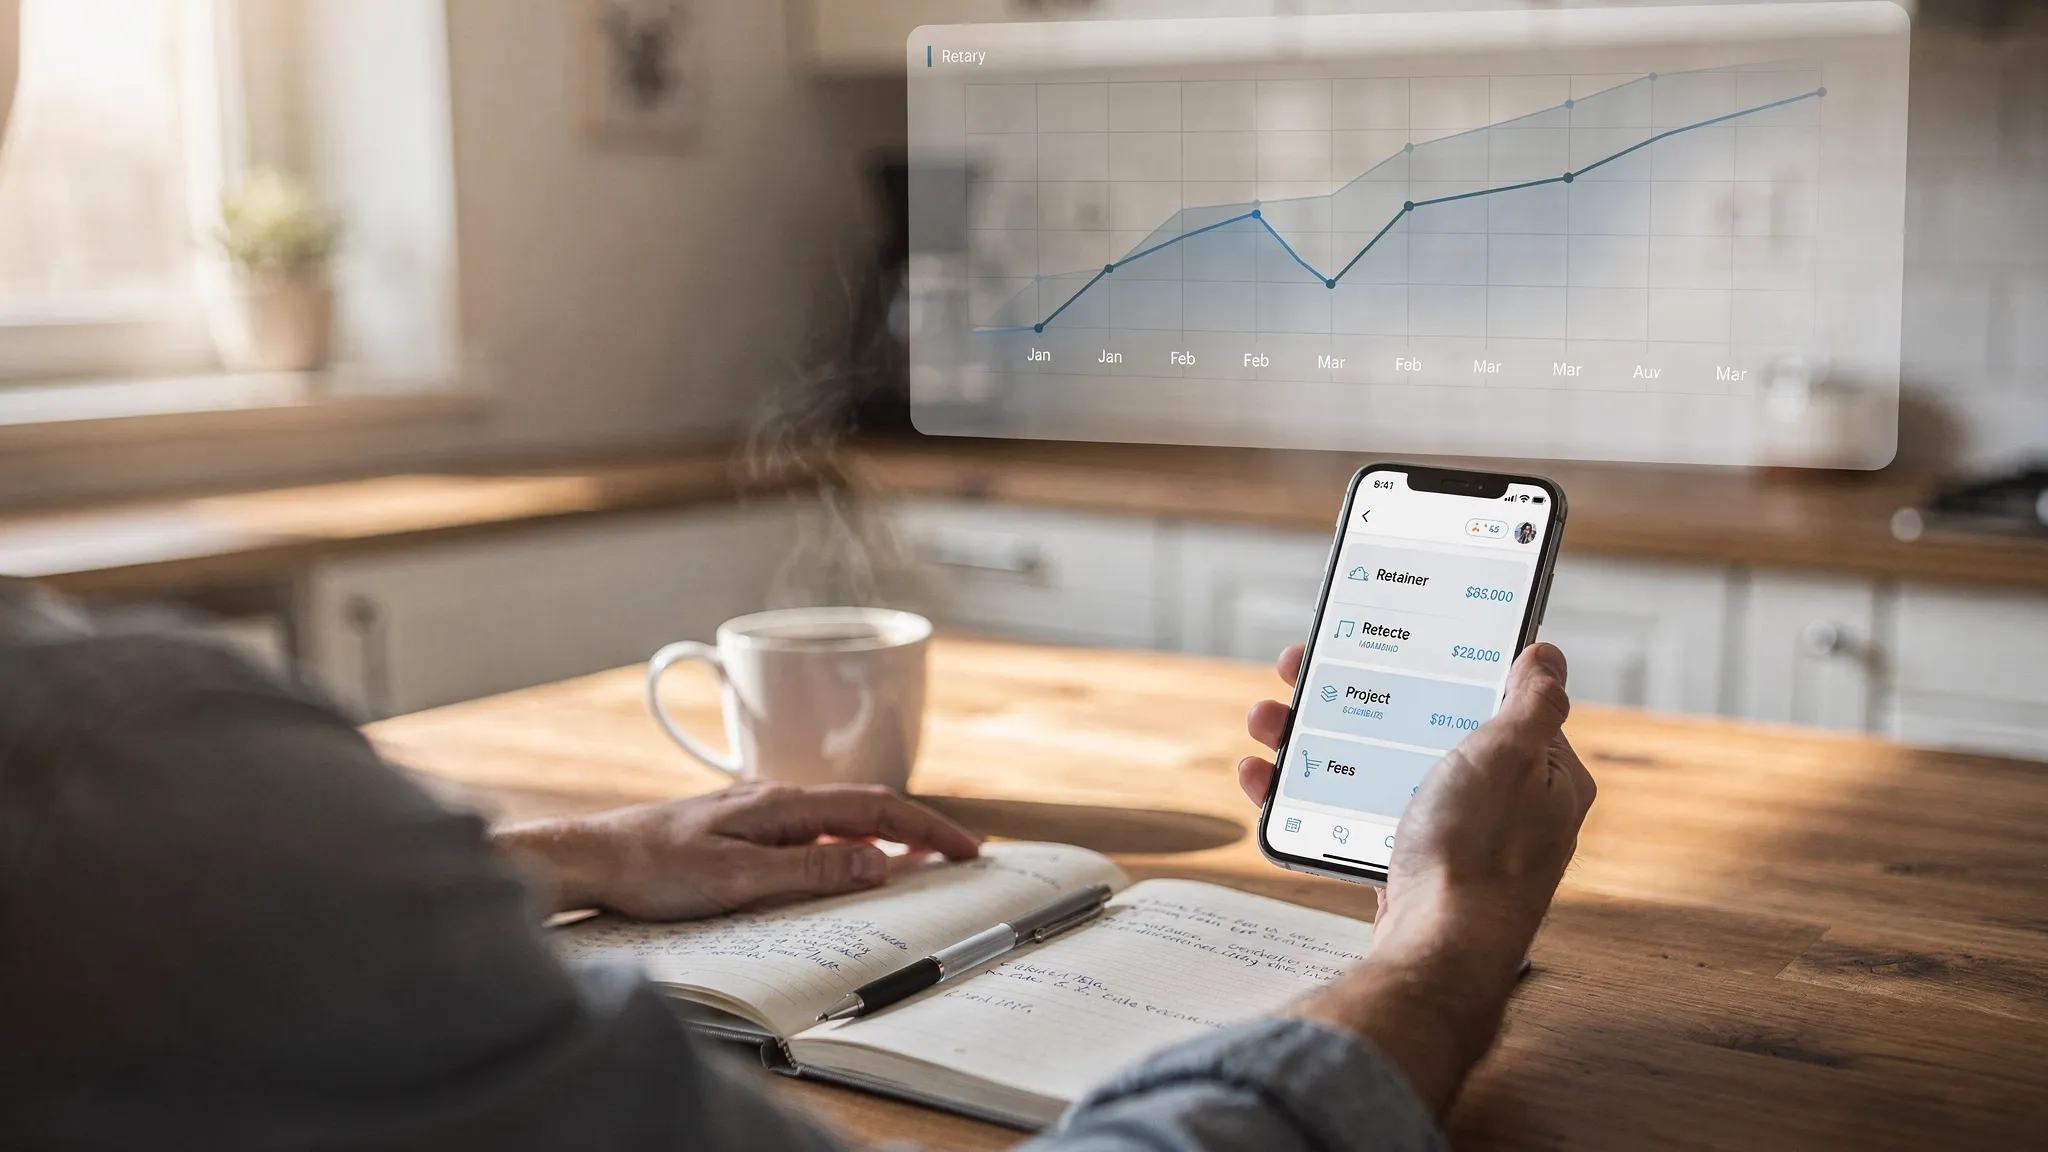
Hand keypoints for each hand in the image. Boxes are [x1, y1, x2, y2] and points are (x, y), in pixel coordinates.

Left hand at [492, 782, 981, 919]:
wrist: (590, 858)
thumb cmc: (653, 868)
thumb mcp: (739, 880)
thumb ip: (811, 871)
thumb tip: (878, 862)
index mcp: (783, 803)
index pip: (876, 809)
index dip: (928, 829)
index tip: (967, 849)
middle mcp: (775, 799)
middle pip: (865, 808)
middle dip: (917, 829)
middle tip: (958, 855)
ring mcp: (758, 812)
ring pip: (838, 820)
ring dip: (883, 838)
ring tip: (916, 863)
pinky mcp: (740, 830)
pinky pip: (810, 833)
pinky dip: (845, 848)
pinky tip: (843, 868)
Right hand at [1239, 642, 1595, 1112]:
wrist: (1438, 954)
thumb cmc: (1479, 855)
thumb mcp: (1511, 753)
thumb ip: (1533, 700)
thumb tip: (1546, 654)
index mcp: (1541, 773)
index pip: (1488, 698)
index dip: (1432, 664)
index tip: (1382, 642)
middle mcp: (1502, 805)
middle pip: (1416, 727)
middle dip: (1350, 698)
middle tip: (1296, 674)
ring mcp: (1451, 839)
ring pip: (1375, 768)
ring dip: (1312, 740)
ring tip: (1264, 721)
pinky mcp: (1408, 869)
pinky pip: (1353, 815)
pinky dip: (1308, 795)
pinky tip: (1266, 780)